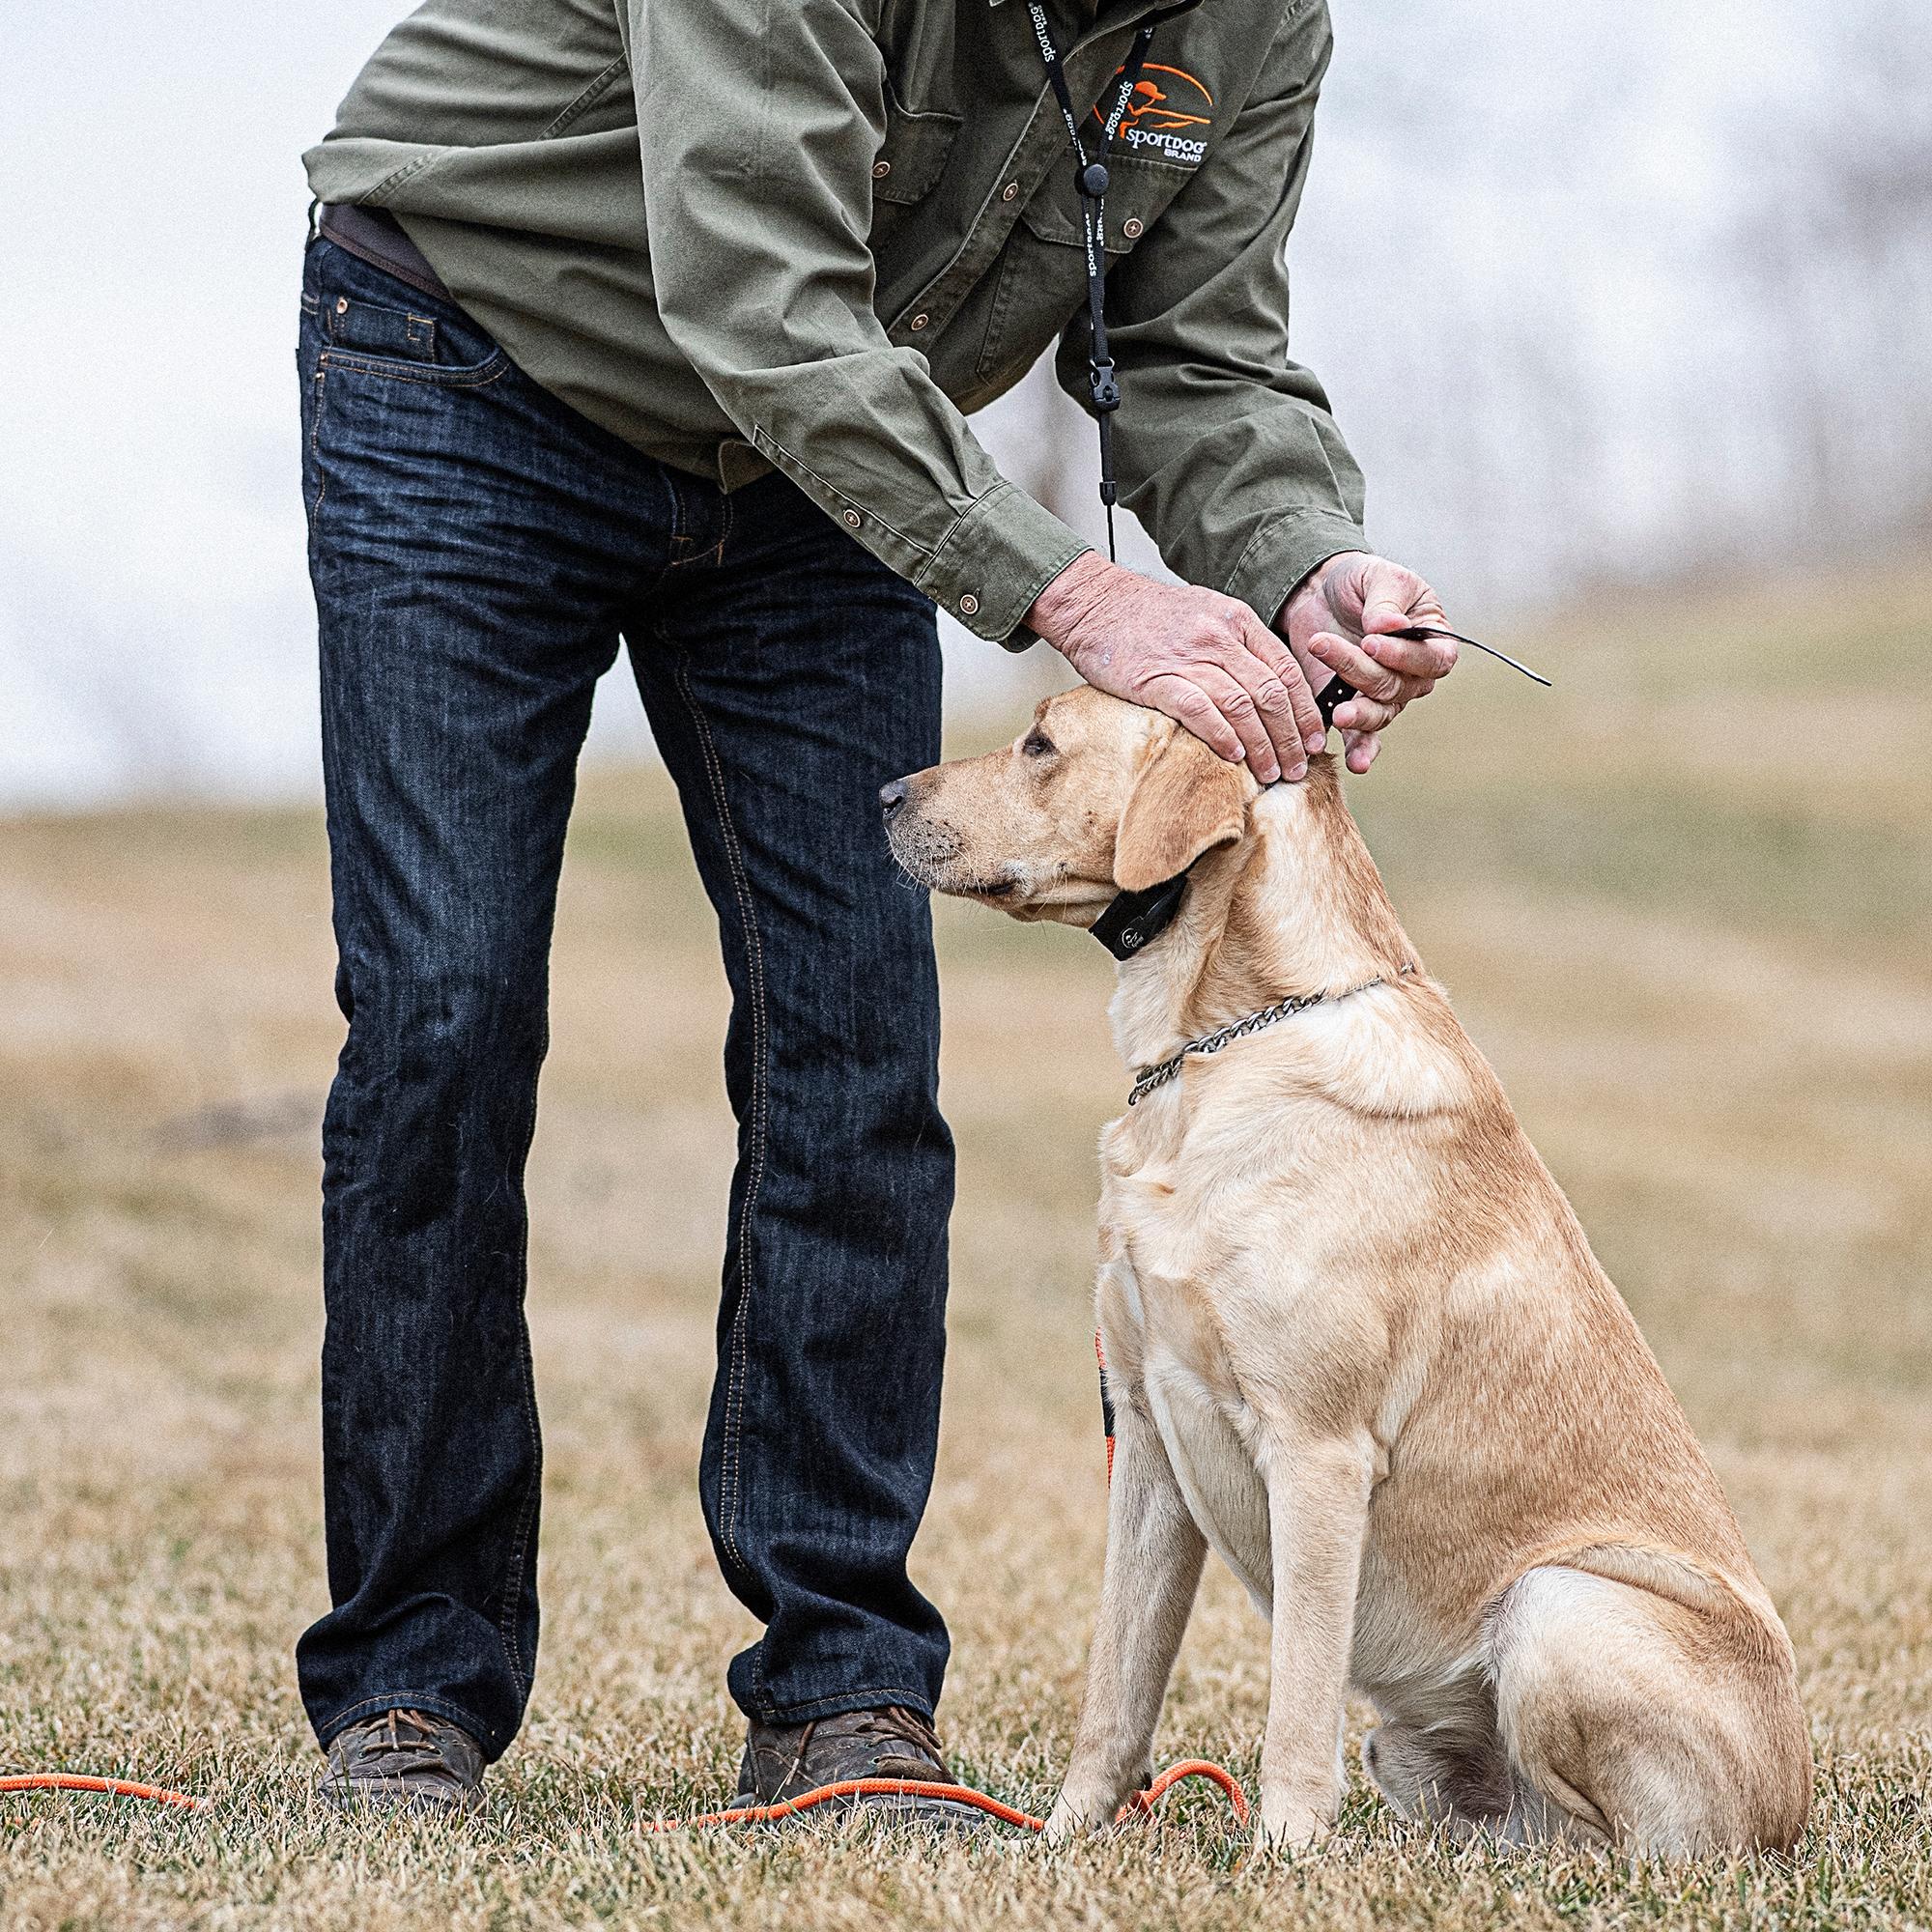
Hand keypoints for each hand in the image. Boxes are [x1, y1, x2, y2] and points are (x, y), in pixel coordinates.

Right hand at [1025, 553, 1326, 783]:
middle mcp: (1218, 636)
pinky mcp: (1155, 678)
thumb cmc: (1149, 617)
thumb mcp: (1206, 614)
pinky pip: (1199, 710)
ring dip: (1262, 745)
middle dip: (1290, 737)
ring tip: (1270, 773)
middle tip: (1298, 768)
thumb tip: (1269, 690)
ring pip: (1241, 705)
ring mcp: (1187, 657)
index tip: (1316, 740)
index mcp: (1236, 620)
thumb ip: (1238, 645)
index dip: (1306, 711)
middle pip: (1270, 693)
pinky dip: (1221, 735)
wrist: (1095, 604)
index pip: (1286, 670)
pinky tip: (1233, 756)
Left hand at [1277, 551, 1458, 772]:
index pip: (1431, 658)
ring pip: (1378, 712)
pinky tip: (1357, 763)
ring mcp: (1384, 695)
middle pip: (1396, 686)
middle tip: (1327, 649)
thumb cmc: (1360, 581)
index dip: (1403, 655)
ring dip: (1358, 714)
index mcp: (1432, 639)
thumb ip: (1386, 601)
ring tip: (1338, 713)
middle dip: (1361, 670)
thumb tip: (1390, 627)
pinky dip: (1362, 751)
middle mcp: (1413, 674)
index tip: (1371, 642)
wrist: (1320, 593)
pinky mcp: (1354, 707)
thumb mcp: (1377, 576)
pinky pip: (1364, 737)